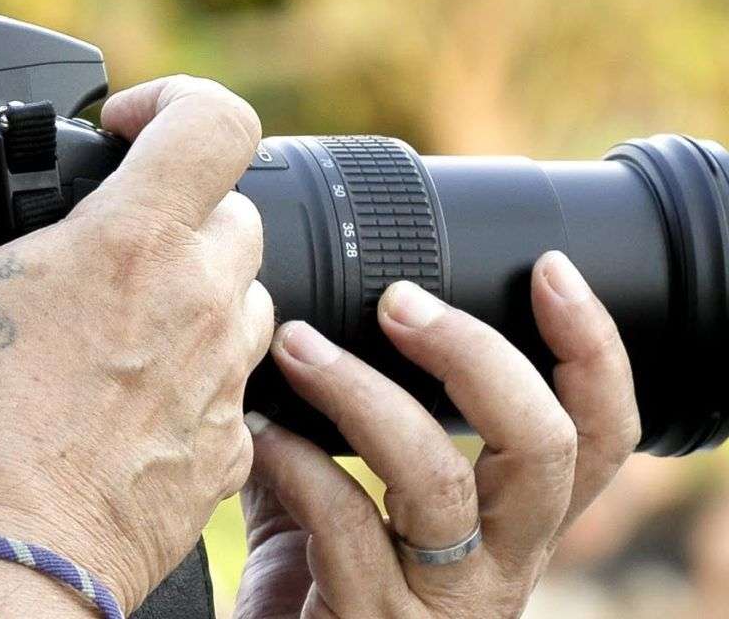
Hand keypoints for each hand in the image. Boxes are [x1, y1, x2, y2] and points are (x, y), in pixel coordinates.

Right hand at [0, 75, 273, 613]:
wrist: (13, 563)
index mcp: (133, 244)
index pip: (218, 121)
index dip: (178, 102)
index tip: (131, 130)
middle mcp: (199, 300)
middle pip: (234, 210)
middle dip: (182, 208)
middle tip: (117, 240)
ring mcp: (225, 374)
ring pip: (249, 294)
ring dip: (203, 288)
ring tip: (131, 316)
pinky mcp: (231, 440)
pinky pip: (241, 382)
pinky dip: (204, 372)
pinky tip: (141, 393)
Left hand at [234, 252, 639, 617]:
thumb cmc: (320, 590)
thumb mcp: (350, 506)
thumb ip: (340, 434)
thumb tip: (305, 333)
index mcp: (510, 526)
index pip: (596, 437)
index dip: (592, 351)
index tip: (549, 270)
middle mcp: (498, 565)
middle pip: (545, 445)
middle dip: (475, 353)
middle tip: (401, 301)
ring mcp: (442, 602)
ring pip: (438, 477)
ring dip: (360, 392)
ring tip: (297, 345)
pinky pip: (343, 522)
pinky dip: (296, 461)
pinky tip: (258, 434)